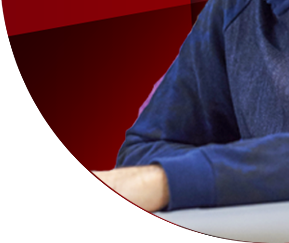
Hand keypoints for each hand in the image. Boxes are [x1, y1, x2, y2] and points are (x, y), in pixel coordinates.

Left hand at [2, 165, 168, 227]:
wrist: (153, 181)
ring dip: (9, 217)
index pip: (32, 200)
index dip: (13, 213)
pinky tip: (10, 227)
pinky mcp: (78, 200)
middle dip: (7, 215)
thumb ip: (77, 210)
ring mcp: (72, 190)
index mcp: (70, 185)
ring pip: (29, 206)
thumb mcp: (98, 202)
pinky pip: (43, 211)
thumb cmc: (131, 194)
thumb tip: (63, 224)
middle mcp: (67, 183)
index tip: (1, 222)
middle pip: (25, 202)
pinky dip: (23, 219)